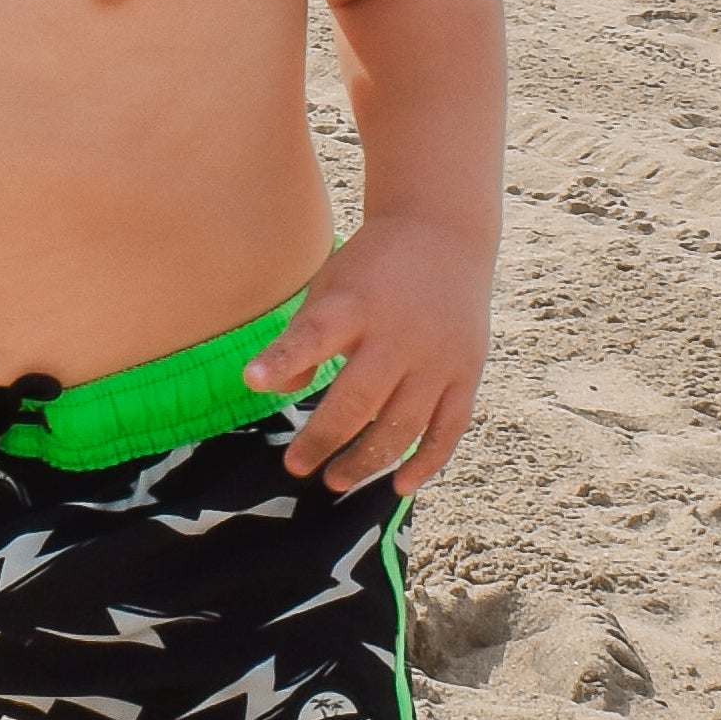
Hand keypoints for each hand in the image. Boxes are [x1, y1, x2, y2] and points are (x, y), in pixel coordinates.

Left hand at [243, 212, 490, 491]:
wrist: (443, 232)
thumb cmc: (372, 270)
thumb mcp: (329, 287)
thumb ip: (302, 338)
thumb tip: (276, 391)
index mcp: (356, 304)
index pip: (315, 334)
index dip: (284, 359)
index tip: (253, 380)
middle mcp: (399, 334)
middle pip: (359, 400)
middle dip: (324, 439)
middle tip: (296, 467)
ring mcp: (438, 357)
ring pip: (403, 425)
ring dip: (367, 460)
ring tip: (335, 480)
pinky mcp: (467, 372)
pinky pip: (448, 428)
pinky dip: (426, 461)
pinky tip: (399, 486)